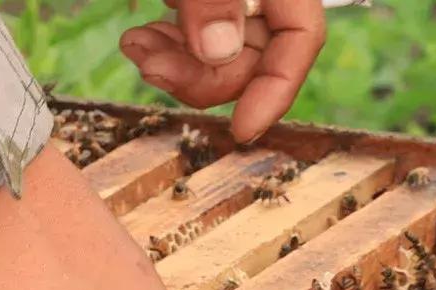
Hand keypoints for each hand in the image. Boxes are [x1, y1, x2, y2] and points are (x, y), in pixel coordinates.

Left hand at [120, 0, 325, 141]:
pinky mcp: (197, 1)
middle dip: (200, 75)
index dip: (275, 90)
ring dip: (175, 64)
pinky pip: (190, 36)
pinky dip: (166, 47)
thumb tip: (218, 50)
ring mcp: (229, 0)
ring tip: (135, 47)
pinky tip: (140, 40)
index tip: (241, 130)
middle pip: (251, 56)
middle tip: (152, 69)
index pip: (300, 38)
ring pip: (215, 54)